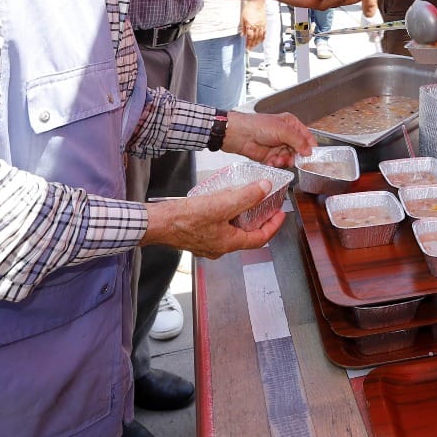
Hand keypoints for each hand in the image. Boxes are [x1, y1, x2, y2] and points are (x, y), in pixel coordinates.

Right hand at [142, 180, 284, 257]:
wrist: (156, 223)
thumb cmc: (184, 219)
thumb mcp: (221, 205)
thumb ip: (245, 197)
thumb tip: (265, 189)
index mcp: (228, 243)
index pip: (259, 239)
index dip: (273, 226)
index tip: (280, 214)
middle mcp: (219, 247)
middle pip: (246, 235)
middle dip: (257, 220)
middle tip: (265, 205)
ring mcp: (207, 243)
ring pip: (231, 230)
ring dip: (240, 217)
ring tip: (244, 199)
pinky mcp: (196, 236)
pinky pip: (217, 226)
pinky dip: (225, 216)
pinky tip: (221, 202)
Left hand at [225, 111, 315, 167]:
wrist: (240, 135)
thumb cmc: (258, 125)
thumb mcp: (283, 130)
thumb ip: (298, 141)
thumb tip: (309, 150)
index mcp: (291, 124)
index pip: (306, 137)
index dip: (309, 147)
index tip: (310, 156)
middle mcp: (286, 135)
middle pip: (299, 150)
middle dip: (295, 156)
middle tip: (292, 158)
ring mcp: (278, 146)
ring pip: (289, 158)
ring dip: (284, 161)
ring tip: (278, 158)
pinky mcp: (270, 156)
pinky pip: (279, 163)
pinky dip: (276, 164)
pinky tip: (271, 160)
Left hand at [240, 1, 266, 49]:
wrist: (257, 2)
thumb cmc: (250, 8)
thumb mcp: (242, 17)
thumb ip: (243, 27)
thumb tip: (242, 34)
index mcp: (250, 25)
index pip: (249, 37)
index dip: (248, 43)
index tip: (246, 47)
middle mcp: (257, 26)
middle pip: (255, 38)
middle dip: (252, 45)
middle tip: (250, 49)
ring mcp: (261, 25)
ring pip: (260, 37)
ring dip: (257, 43)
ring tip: (255, 46)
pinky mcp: (265, 23)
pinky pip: (264, 32)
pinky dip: (263, 37)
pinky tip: (262, 40)